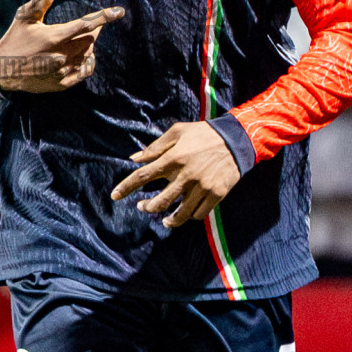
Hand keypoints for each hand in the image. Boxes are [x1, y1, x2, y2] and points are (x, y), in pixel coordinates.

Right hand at [0, 0, 123, 92]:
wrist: (2, 71)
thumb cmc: (15, 39)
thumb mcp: (24, 16)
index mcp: (54, 37)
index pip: (86, 24)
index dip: (104, 17)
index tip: (119, 12)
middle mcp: (61, 55)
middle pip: (90, 39)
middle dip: (93, 29)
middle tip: (89, 24)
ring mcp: (62, 71)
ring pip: (88, 54)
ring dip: (88, 44)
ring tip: (78, 38)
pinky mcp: (62, 83)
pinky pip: (85, 71)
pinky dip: (88, 62)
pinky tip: (85, 55)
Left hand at [111, 121, 239, 228]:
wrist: (236, 139)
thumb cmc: (203, 133)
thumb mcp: (178, 132)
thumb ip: (155, 147)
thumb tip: (134, 158)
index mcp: (174, 158)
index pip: (144, 176)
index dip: (126, 187)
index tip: (115, 196)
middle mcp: (186, 175)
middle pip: (159, 201)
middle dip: (147, 207)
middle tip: (142, 207)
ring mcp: (202, 187)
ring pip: (180, 214)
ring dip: (169, 220)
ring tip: (164, 219)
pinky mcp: (216, 194)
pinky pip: (198, 214)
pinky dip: (190, 216)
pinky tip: (186, 213)